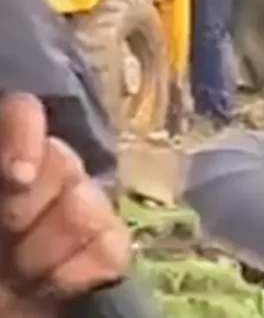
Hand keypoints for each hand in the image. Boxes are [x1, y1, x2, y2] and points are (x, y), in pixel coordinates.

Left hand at [0, 93, 130, 315]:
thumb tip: (20, 170)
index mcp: (5, 166)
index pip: (23, 114)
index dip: (26, 133)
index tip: (15, 177)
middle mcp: (37, 182)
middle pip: (64, 158)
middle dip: (35, 201)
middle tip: (10, 232)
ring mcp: (74, 218)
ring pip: (92, 202)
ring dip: (53, 243)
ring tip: (25, 275)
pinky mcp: (102, 254)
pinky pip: (116, 242)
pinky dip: (89, 267)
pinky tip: (57, 286)